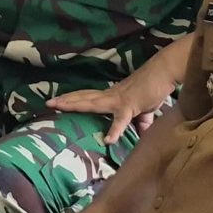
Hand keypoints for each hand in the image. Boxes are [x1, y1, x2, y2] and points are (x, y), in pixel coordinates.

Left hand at [50, 77, 171, 144]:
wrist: (164, 72)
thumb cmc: (153, 88)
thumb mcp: (145, 110)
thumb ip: (141, 122)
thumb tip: (143, 134)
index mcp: (112, 96)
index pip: (88, 96)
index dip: (73, 98)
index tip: (57, 101)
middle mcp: (111, 95)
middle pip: (84, 97)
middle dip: (66, 100)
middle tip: (47, 103)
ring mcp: (118, 100)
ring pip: (92, 103)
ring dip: (76, 104)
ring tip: (60, 107)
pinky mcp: (131, 105)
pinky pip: (121, 120)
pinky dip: (114, 130)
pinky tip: (108, 140)